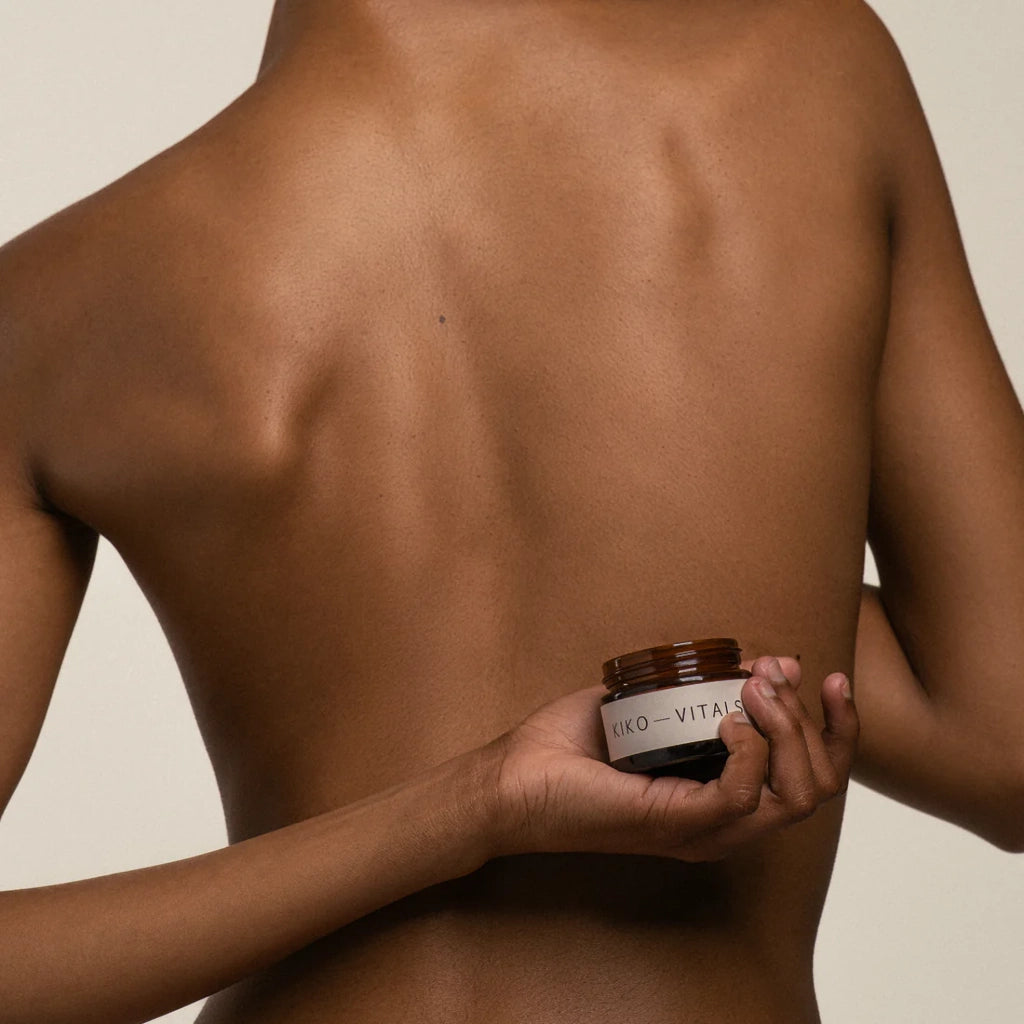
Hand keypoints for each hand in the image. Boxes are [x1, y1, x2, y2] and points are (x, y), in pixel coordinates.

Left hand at [485, 656, 857, 861]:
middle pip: (818, 786)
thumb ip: (705, 686)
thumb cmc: (573, 746)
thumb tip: (764, 663)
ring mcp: (704, 828)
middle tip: (773, 674)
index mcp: (723, 797)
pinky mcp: (678, 823)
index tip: (824, 677)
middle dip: (811, 719)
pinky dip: (749, 749)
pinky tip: (727, 716)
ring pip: (797, 795)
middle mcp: (724, 821)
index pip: (815, 779)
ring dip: (786, 728)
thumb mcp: (652, 704)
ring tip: (752, 688)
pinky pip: (742, 794)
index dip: (835, 727)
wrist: (515, 776)